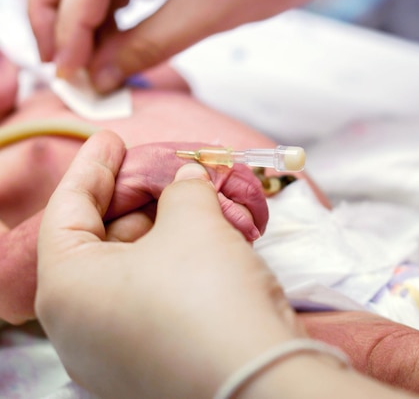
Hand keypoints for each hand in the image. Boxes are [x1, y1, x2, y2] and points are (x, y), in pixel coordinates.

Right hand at [28, 0, 341, 91]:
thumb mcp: (207, 12)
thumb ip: (149, 44)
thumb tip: (101, 76)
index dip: (70, 26)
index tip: (67, 70)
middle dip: (53, 10)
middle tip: (59, 63)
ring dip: (75, 9)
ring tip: (83, 58)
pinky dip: (102, 5)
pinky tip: (107, 36)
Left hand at [36, 130, 304, 396]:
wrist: (260, 378)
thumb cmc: (208, 294)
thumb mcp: (192, 223)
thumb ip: (182, 189)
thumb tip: (186, 179)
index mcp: (68, 289)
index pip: (66, 212)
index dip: (92, 167)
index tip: (112, 138)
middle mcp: (80, 326)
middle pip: (100, 242)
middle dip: (139, 198)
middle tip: (169, 168)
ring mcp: (115, 350)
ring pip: (131, 270)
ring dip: (165, 229)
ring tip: (198, 198)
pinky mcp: (151, 360)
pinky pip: (152, 297)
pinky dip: (174, 262)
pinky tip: (206, 237)